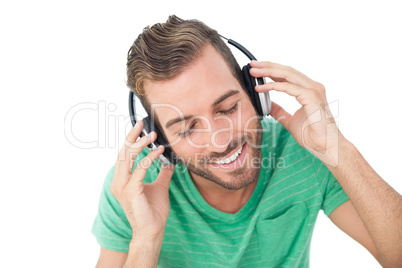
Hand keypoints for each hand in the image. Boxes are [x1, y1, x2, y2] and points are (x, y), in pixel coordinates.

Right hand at [110, 121, 174, 240]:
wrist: (152, 230)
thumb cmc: (153, 211)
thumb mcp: (160, 186)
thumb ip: (163, 172)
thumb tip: (169, 160)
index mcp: (122, 180)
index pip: (124, 155)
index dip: (130, 140)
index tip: (140, 127)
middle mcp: (118, 181)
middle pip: (122, 153)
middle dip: (132, 136)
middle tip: (142, 124)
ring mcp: (122, 186)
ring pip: (127, 158)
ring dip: (140, 144)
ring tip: (152, 135)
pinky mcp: (130, 191)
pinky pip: (139, 169)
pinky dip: (149, 158)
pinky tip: (159, 151)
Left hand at [250, 61, 342, 164]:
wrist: (325, 146)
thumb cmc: (312, 135)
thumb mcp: (289, 120)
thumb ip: (279, 111)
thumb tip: (267, 104)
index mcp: (308, 90)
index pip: (288, 75)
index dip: (272, 70)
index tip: (257, 69)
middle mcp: (312, 87)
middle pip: (287, 71)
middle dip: (268, 66)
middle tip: (252, 65)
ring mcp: (313, 90)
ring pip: (287, 75)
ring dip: (268, 71)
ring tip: (253, 71)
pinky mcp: (311, 96)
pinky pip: (288, 87)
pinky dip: (273, 86)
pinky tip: (260, 87)